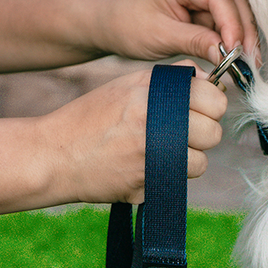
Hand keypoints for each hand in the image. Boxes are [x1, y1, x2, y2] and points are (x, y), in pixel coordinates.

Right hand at [36, 64, 226, 204]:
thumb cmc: (90, 117)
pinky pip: (177, 183)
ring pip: (200, 163)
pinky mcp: (146, 189)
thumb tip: (209, 79)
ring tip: (161, 148)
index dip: (210, 103)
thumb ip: (170, 79)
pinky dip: (168, 176)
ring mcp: (152, 162)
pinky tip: (145, 165)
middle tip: (181, 130)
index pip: (214, 99)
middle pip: (213, 133)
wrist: (53, 156)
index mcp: (152, 97)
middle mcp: (155, 128)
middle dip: (202, 132)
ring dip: (187, 157)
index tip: (199, 107)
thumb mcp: (126, 84)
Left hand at [93, 0, 259, 67]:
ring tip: (247, 63)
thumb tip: (228, 55)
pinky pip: (225, 14)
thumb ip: (196, 42)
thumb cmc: (130, 26)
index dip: (232, 24)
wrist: (114, 22)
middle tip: (252, 61)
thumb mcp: (162, 37)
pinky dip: (231, 33)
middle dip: (243, 30)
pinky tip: (237, 54)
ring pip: (234, 6)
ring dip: (241, 34)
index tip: (238, 52)